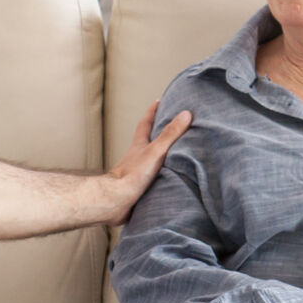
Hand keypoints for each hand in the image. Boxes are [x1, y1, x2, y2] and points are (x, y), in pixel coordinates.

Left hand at [101, 104, 190, 222]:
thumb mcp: (155, 151)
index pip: (145, 123)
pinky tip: (170, 181)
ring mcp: (136, 172)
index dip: (152, 112)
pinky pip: (153, 179)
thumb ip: (170, 134)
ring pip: (150, 161)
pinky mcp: (138, 188)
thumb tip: (185, 114)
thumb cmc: (132, 175)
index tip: (159, 102)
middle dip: (157, 134)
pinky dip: (161, 177)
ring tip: (177, 156)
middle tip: (171, 127)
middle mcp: (136, 157)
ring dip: (161, 158)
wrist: (116, 200)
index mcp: (139, 145)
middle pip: (146, 141)